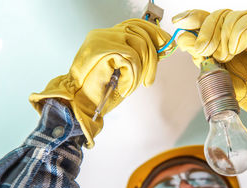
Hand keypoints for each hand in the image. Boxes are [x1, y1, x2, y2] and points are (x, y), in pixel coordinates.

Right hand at [29, 19, 172, 147]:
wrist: (79, 104)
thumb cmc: (99, 91)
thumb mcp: (123, 70)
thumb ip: (137, 57)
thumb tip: (160, 50)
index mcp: (107, 36)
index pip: (135, 24)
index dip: (154, 33)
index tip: (167, 45)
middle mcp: (103, 34)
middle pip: (141, 32)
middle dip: (152, 57)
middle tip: (149, 80)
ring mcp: (103, 40)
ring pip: (139, 46)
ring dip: (141, 71)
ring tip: (131, 86)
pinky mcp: (104, 50)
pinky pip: (132, 60)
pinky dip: (132, 78)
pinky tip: (123, 87)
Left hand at [172, 9, 246, 130]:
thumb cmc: (244, 86)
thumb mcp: (216, 72)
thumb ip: (200, 55)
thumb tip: (183, 39)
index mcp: (225, 35)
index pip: (207, 18)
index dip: (192, 17)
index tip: (179, 22)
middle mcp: (240, 26)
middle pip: (218, 16)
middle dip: (207, 33)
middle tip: (204, 50)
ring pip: (234, 17)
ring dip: (224, 37)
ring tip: (226, 57)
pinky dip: (242, 34)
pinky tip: (236, 48)